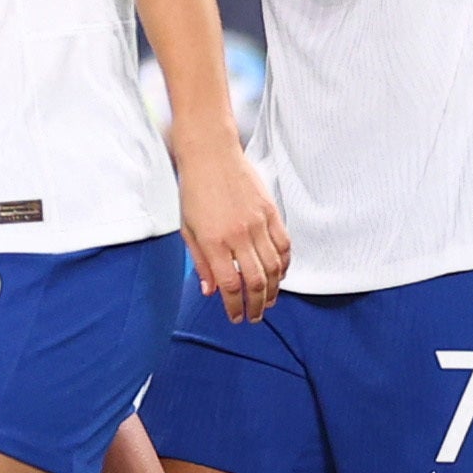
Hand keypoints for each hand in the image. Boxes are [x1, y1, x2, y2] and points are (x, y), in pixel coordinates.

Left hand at [174, 129, 289, 323]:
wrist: (210, 154)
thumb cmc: (194, 190)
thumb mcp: (188, 229)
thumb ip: (200, 262)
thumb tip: (210, 291)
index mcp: (214, 242)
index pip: (230, 286)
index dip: (234, 307)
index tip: (235, 317)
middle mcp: (238, 235)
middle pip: (256, 281)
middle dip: (257, 305)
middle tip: (256, 317)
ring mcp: (258, 223)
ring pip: (274, 266)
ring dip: (274, 289)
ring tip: (269, 301)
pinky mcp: (271, 212)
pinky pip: (284, 244)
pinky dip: (285, 263)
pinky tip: (281, 274)